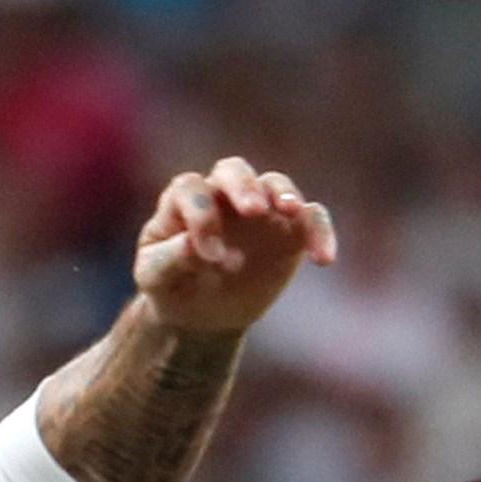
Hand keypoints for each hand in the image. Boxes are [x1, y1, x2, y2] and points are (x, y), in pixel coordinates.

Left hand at [129, 156, 338, 336]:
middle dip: (244, 186)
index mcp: (183, 200)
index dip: (201, 216)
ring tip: (292, 212)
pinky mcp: (289, 231)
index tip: (208, 257)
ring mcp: (259, 209)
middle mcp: (222, 194)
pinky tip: (323, 259)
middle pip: (234, 170)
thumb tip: (195, 248)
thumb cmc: (172, 287)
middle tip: (254, 210)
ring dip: (285, 194)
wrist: (201, 312)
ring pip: (275, 184)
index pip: (192, 190)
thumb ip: (170, 260)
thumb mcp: (157, 278)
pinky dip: (320, 231)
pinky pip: (311, 218)